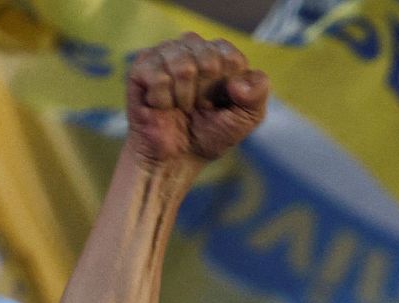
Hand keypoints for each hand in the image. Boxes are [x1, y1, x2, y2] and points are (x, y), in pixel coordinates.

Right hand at [125, 34, 268, 173]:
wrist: (177, 158)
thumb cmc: (211, 133)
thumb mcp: (246, 117)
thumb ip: (258, 94)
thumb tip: (238, 83)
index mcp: (218, 54)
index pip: (230, 56)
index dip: (227, 86)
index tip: (220, 103)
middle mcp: (190, 48)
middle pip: (208, 58)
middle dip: (207, 93)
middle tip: (199, 107)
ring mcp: (164, 55)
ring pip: (182, 65)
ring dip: (185, 97)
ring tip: (181, 107)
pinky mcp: (140, 68)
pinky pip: (158, 77)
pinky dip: (164, 100)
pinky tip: (162, 106)